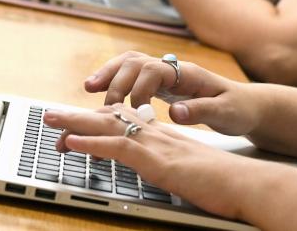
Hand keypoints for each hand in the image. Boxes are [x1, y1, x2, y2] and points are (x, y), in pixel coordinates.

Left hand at [44, 104, 252, 219]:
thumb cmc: (224, 182)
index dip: (98, 120)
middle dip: (78, 115)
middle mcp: (158, 136)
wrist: (245, 183)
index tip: (76, 122)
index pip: (125, 122)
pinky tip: (75, 142)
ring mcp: (158, 146)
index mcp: (165, 138)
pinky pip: (119, 147)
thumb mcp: (191, 169)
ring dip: (76, 122)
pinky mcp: (158, 161)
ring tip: (51, 120)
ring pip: (110, 126)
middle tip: (51, 114)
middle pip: (112, 118)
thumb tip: (161, 168)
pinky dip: (93, 143)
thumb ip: (172, 164)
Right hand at [85, 51, 262, 136]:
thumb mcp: (227, 113)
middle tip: (105, 106)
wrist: (248, 106)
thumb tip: (174, 112)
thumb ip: (201, 112)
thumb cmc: (239, 109)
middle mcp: (173, 69)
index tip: (138, 113)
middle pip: (136, 62)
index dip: (140, 89)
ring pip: (130, 64)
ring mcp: (166, 74)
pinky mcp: (161, 84)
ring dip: (109, 74)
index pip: (154, 70)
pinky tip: (100, 94)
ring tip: (88, 89)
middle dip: (116, 80)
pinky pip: (132, 77)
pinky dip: (114, 81)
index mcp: (188, 73)